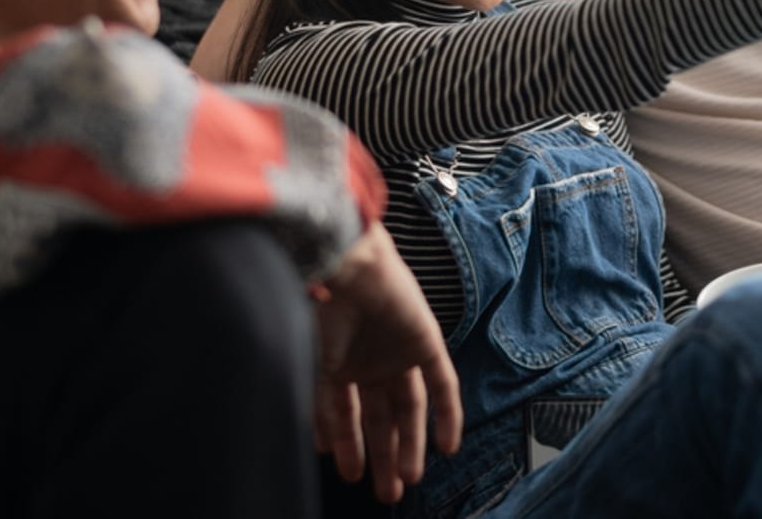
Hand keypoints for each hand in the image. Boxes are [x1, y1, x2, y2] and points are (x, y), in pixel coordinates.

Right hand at [313, 221, 462, 503]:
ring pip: (410, 408)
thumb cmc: (318, 309)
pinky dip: (448, 415)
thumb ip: (319, 406)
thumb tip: (314, 445)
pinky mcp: (425, 340)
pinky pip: (442, 384)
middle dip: (383, 455)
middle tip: (386, 493)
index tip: (348, 473)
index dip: (347, 444)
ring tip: (408, 479)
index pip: (346, 413)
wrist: (346, 267)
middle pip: (381, 416)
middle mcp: (369, 359)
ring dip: (410, 444)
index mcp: (338, 363)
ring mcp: (398, 350)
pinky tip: (448, 448)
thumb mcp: (313, 368)